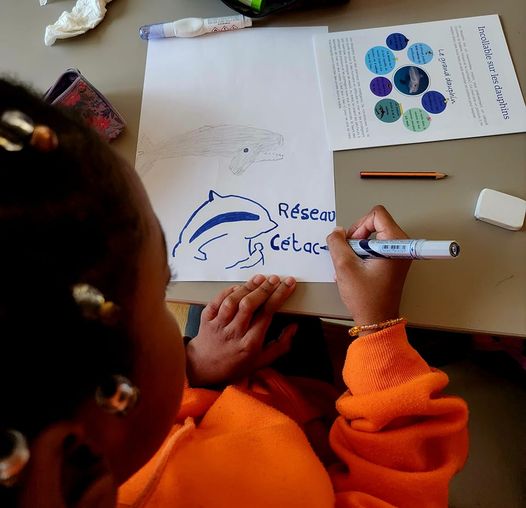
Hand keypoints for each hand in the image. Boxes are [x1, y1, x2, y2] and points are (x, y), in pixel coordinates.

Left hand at [185, 274, 297, 385]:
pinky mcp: (207, 319)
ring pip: (233, 301)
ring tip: (261, 278)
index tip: (287, 285)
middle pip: (249, 305)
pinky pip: (217, 301)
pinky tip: (240, 286)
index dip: (279, 296)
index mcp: (249, 344)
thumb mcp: (262, 361)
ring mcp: (218, 325)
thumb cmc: (235, 364)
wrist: (204, 368)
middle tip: (275, 279)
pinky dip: (228, 291)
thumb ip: (280, 345)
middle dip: (264, 289)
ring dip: (248, 287)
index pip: (266, 314)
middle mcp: (233, 333)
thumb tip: (294, 327)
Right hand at [326, 205, 410, 327]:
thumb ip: (337, 243)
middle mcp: (401, 245)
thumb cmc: (366, 298)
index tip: (353, 243)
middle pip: (375, 223)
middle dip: (357, 237)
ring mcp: (398, 254)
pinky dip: (362, 255)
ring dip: (357, 248)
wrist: (377, 320)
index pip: (377, 214)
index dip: (360, 225)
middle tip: (350, 255)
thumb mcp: (345, 267)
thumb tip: (337, 232)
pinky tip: (356, 270)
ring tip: (353, 266)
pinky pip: (375, 248)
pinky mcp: (393, 261)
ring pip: (373, 236)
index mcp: (396, 243)